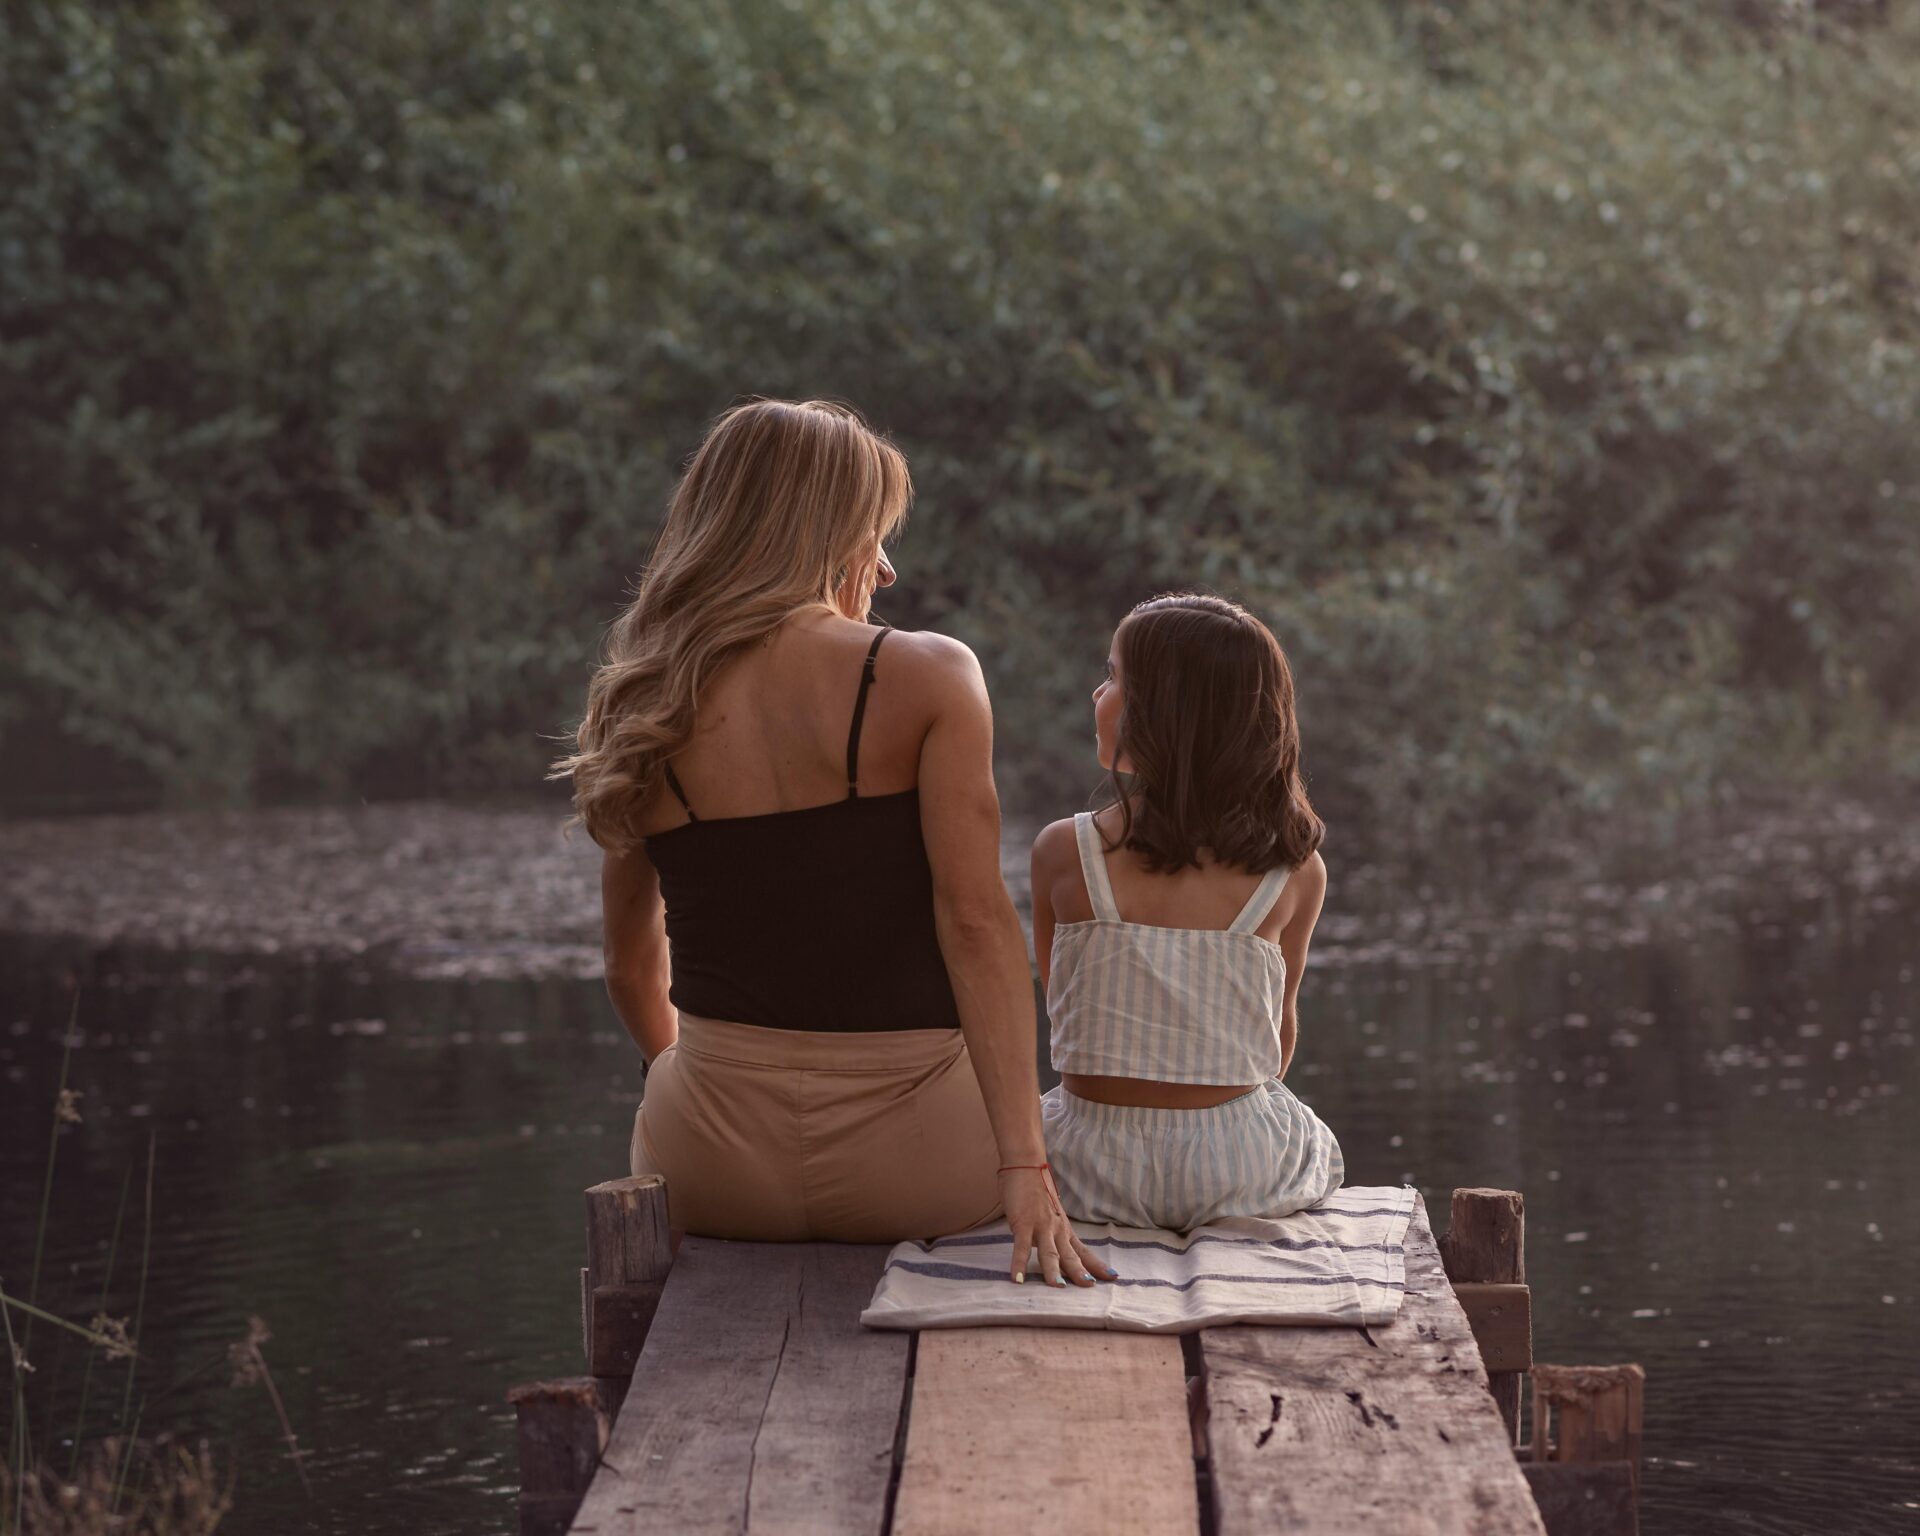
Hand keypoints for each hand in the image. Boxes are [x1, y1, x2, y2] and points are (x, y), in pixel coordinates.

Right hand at [999, 1166, 1117, 1286]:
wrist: (1026, 1165)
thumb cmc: (1037, 1190)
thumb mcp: (1052, 1214)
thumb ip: (1054, 1232)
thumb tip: (1055, 1248)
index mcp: (1064, 1229)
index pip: (1083, 1251)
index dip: (1098, 1265)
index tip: (1113, 1277)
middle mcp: (1057, 1229)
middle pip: (1070, 1255)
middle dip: (1080, 1272)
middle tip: (1090, 1287)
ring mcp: (1040, 1226)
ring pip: (1049, 1252)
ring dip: (1053, 1271)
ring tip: (1058, 1288)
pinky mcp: (1022, 1223)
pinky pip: (1021, 1247)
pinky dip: (1019, 1264)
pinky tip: (1017, 1278)